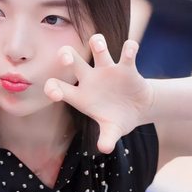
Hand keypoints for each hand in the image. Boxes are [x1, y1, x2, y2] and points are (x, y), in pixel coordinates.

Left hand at [44, 34, 153, 152]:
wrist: (137, 110)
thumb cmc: (117, 119)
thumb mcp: (112, 130)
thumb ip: (107, 138)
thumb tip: (105, 148)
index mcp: (80, 95)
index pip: (58, 87)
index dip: (53, 88)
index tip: (55, 93)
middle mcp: (91, 78)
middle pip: (73, 59)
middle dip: (67, 55)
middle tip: (67, 58)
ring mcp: (108, 70)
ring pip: (98, 48)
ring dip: (97, 43)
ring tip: (98, 45)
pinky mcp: (126, 67)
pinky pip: (127, 53)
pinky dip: (129, 49)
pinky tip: (130, 50)